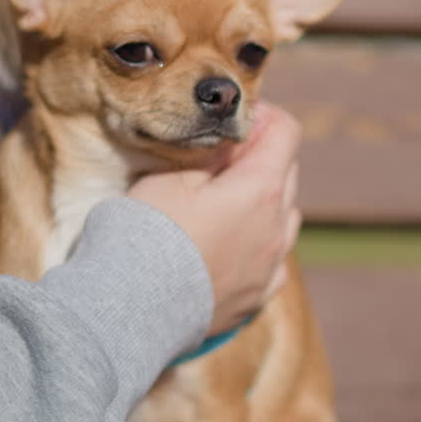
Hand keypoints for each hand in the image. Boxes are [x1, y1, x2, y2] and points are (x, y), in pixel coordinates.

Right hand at [128, 102, 301, 334]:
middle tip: (221, 157)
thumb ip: (211, 153)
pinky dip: (260, 244)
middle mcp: (277, 227)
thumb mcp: (172, 174)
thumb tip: (230, 143)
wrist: (133, 305)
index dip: (263, 116)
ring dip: (264, 202)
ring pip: (284, 217)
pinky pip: (273, 261)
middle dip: (260, 156)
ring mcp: (271, 266)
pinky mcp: (257, 297)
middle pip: (287, 172)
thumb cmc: (148, 230)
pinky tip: (231, 245)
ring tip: (224, 203)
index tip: (235, 120)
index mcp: (260, 188)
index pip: (286, 132)